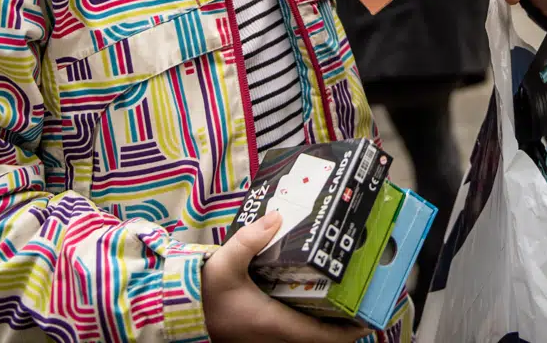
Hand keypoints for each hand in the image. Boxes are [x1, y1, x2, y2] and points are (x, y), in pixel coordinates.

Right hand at [202, 212, 366, 342]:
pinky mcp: (259, 336)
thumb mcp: (224, 264)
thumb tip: (277, 216)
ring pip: (306, 339)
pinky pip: (292, 336)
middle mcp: (274, 337)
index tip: (369, 319)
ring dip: (325, 327)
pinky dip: (308, 325)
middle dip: (343, 327)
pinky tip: (310, 303)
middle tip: (361, 304)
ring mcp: (266, 340)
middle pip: (319, 340)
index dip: (348, 331)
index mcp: (274, 324)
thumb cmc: (202, 295)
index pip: (322, 336)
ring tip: (344, 302)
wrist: (178, 314)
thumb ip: (250, 239)